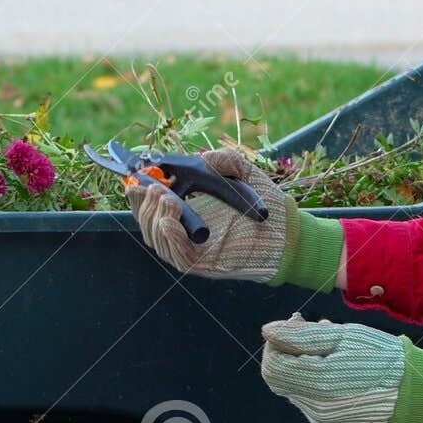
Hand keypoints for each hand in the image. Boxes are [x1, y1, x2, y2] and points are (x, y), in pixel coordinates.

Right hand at [127, 147, 292, 280]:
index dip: (138, 194)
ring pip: (157, 239)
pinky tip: (168, 221)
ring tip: (166, 199)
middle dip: (144, 205)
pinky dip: (170, 238)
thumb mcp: (245, 174)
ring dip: (154, 218)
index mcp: (187, 211)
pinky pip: (177, 255)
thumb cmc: (266, 205)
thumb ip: (227, 160)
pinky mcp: (202, 265)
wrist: (288, 232)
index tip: (134, 178)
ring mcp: (191, 250)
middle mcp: (184, 232)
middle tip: (154, 188)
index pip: (150, 205)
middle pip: (147, 222)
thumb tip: (205, 156)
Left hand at [260, 316, 404, 422]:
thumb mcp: (344, 337)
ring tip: (333, 343)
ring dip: (304, 362)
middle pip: (280, 376)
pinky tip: (336, 364)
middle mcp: (314, 407)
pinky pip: (308, 397)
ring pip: (294, 385)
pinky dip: (314, 377)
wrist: (416, 393)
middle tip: (315, 327)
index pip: (272, 365)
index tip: (298, 322)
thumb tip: (267, 331)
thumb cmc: (384, 359)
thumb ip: (302, 335)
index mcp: (317, 384)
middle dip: (290, 350)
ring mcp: (320, 418)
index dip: (277, 342)